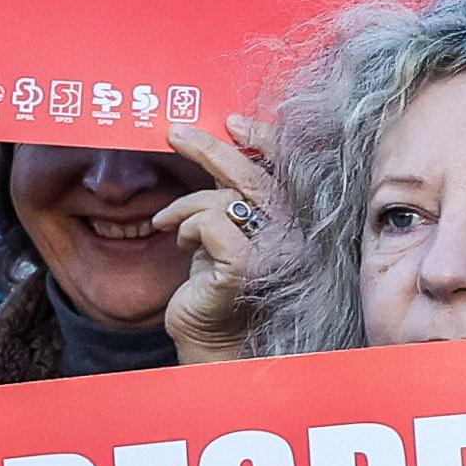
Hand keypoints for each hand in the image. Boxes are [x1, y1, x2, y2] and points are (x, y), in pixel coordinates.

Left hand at [151, 112, 287, 363]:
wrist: (217, 343)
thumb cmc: (219, 288)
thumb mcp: (230, 232)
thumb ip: (234, 198)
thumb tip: (216, 151)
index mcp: (296, 224)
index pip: (288, 170)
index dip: (264, 139)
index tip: (232, 122)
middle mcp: (295, 237)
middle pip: (255, 176)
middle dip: (211, 149)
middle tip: (175, 134)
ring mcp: (275, 252)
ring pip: (223, 199)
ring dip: (184, 208)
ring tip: (169, 225)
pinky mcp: (246, 266)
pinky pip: (209, 222)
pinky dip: (186, 228)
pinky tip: (181, 244)